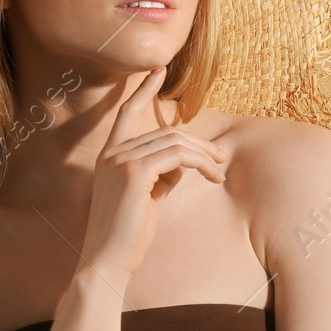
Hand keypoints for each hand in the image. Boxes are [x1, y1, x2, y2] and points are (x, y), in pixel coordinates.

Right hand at [80, 66, 227, 279]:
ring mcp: (120, 161)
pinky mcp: (134, 172)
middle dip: (199, 145)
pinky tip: (212, 177)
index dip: (143, 89)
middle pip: (165, 132)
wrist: (109, 261)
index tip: (159, 69)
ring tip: (219, 172)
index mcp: (109, 156)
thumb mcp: (147, 196)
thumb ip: (162, 174)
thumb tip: (185, 162)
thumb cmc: (129, 234)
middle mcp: (111, 154)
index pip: (125, 113)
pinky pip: (177, 156)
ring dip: (204, 155)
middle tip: (221, 160)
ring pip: (174, 142)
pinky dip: (200, 163)